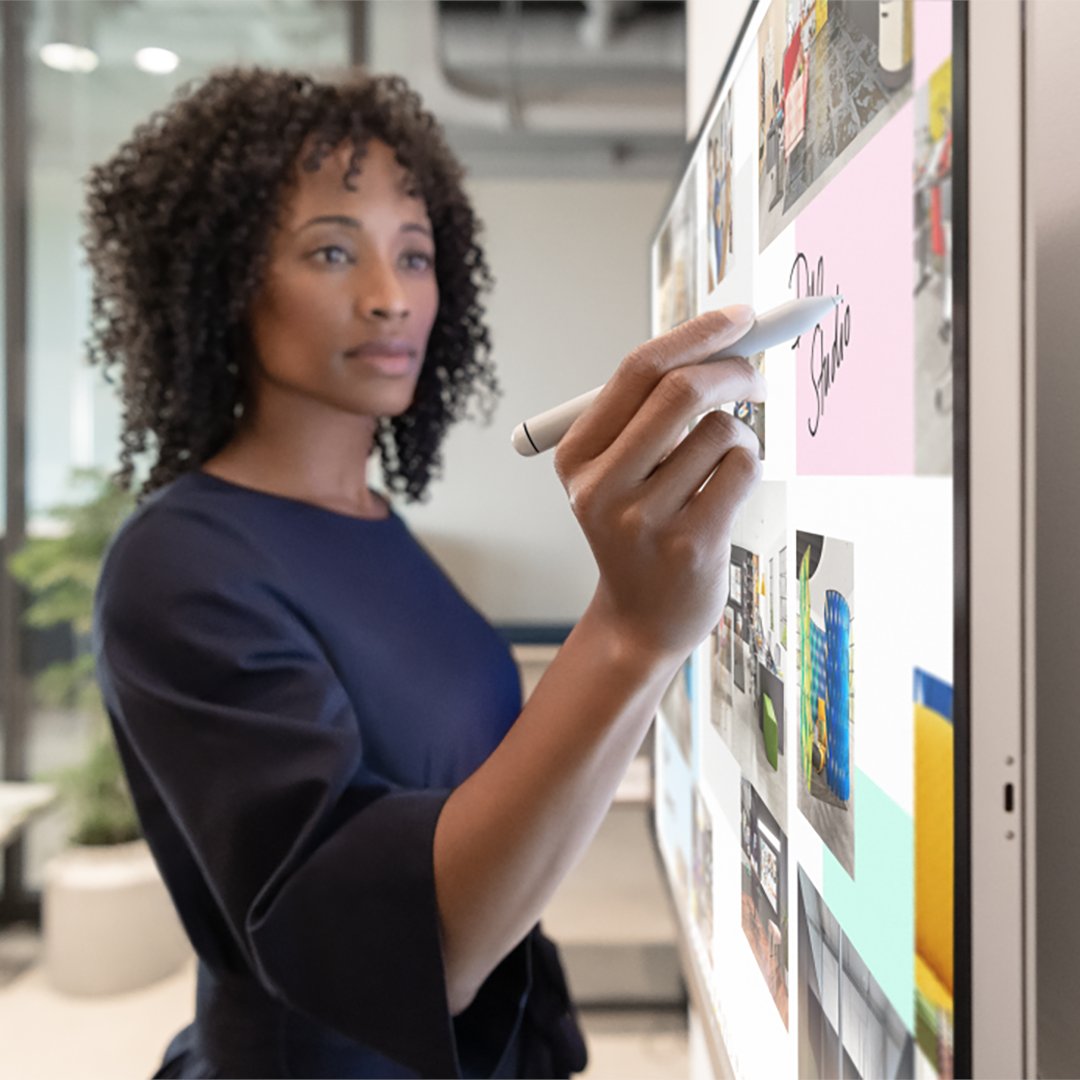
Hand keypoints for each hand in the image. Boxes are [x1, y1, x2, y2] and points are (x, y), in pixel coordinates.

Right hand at [554, 305, 764, 664]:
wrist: (640, 620)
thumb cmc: (639, 527)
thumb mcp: (619, 470)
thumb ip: (651, 410)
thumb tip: (725, 336)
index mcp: (577, 456)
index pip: (637, 370)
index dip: (695, 333)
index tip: (740, 317)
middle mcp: (601, 487)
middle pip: (681, 390)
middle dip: (733, 369)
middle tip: (756, 377)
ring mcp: (645, 520)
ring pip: (721, 430)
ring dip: (738, 435)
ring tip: (721, 466)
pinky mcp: (691, 545)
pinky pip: (743, 468)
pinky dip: (748, 466)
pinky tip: (726, 495)